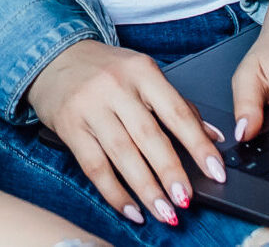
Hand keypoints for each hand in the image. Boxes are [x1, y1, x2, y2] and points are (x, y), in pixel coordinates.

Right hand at [27, 39, 226, 227]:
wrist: (52, 54)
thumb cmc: (104, 68)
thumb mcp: (141, 73)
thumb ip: (176, 104)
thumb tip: (214, 136)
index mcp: (140, 70)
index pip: (176, 112)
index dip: (199, 145)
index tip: (217, 172)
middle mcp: (114, 86)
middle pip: (148, 135)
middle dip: (170, 172)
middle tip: (186, 200)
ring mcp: (90, 106)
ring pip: (122, 154)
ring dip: (146, 188)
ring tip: (166, 213)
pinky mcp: (70, 126)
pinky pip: (94, 166)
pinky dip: (115, 193)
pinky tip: (132, 210)